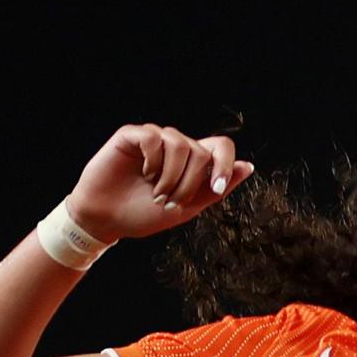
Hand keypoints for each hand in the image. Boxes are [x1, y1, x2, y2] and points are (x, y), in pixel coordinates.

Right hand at [65, 124, 249, 244]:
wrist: (107, 220)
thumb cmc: (144, 214)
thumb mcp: (188, 208)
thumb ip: (216, 189)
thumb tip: (248, 166)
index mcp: (192, 163)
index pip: (221, 146)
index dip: (226, 164)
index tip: (218, 189)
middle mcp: (175, 146)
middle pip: (201, 151)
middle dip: (190, 182)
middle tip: (170, 200)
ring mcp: (154, 139)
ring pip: (180, 143)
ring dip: (171, 176)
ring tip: (156, 192)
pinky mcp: (132, 135)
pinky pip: (154, 138)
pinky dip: (153, 160)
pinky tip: (144, 173)